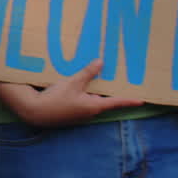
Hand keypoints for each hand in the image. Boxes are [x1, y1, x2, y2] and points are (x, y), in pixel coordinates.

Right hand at [7, 59, 144, 126]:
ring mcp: (80, 114)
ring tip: (96, 79)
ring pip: (91, 101)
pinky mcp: (70, 113)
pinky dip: (84, 95)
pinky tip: (77, 86)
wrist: (35, 111)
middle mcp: (90, 112)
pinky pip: (82, 103)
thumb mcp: (72, 82)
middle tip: (116, 81)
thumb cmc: (56, 98)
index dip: (129, 100)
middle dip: (108, 91)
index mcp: (94, 106)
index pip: (116, 102)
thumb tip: (101, 62)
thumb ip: (87, 73)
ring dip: (94, 92)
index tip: (142, 100)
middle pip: (103, 100)